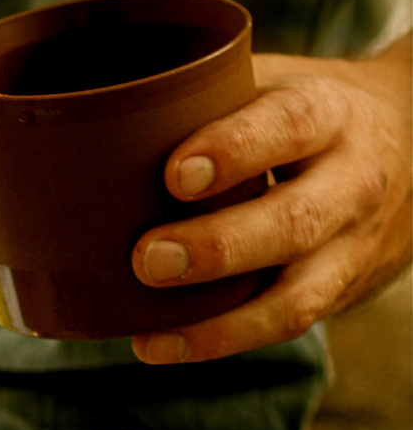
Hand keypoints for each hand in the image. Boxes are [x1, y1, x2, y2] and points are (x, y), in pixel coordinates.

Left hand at [130, 32, 411, 364]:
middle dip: (219, 248)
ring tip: (148, 332)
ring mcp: (350, 246)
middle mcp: (350, 182)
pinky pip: (284, 326)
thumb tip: (79, 110)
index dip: (236, 150)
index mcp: (328, 113)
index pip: (290, 126)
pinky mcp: (338, 291)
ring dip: (219, 322)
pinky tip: (157, 346)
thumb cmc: (300, 113)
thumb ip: (198, 96)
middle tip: (147, 258)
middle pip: (294, 222)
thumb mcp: (271, 82)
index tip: (176, 175)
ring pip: (297, 297)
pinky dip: (218, 342)